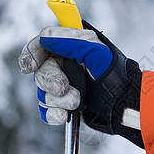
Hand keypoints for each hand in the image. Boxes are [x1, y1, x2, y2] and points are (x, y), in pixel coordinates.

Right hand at [18, 21, 143, 147]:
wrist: (124, 103)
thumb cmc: (114, 74)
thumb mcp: (96, 52)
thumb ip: (71, 41)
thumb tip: (45, 37)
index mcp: (70, 47)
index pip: (41, 44)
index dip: (31, 53)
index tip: (29, 65)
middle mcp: (64, 65)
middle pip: (40, 71)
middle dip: (51, 81)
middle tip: (65, 87)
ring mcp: (63, 86)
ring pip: (42, 93)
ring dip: (58, 99)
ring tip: (78, 101)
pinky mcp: (64, 105)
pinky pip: (47, 111)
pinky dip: (53, 114)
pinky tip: (65, 115)